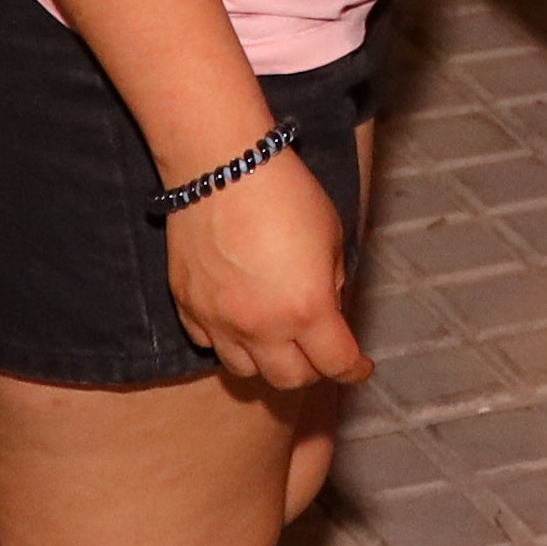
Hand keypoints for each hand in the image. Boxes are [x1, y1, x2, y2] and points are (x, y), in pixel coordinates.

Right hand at [163, 142, 368, 394]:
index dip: (353, 369)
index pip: (336, 363)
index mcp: (307, 309)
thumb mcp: (332, 236)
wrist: (221, 166)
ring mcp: (218, 321)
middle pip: (289, 379)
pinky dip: (226, 339)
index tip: (360, 367)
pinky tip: (236, 318)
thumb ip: (332, 282)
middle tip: (317, 350)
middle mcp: (261, 327)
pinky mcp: (187, 306)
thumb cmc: (287, 193)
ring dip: (266, 361)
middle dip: (311, 369)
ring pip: (244, 370)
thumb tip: (327, 308)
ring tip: (274, 338)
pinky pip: (207, 342)